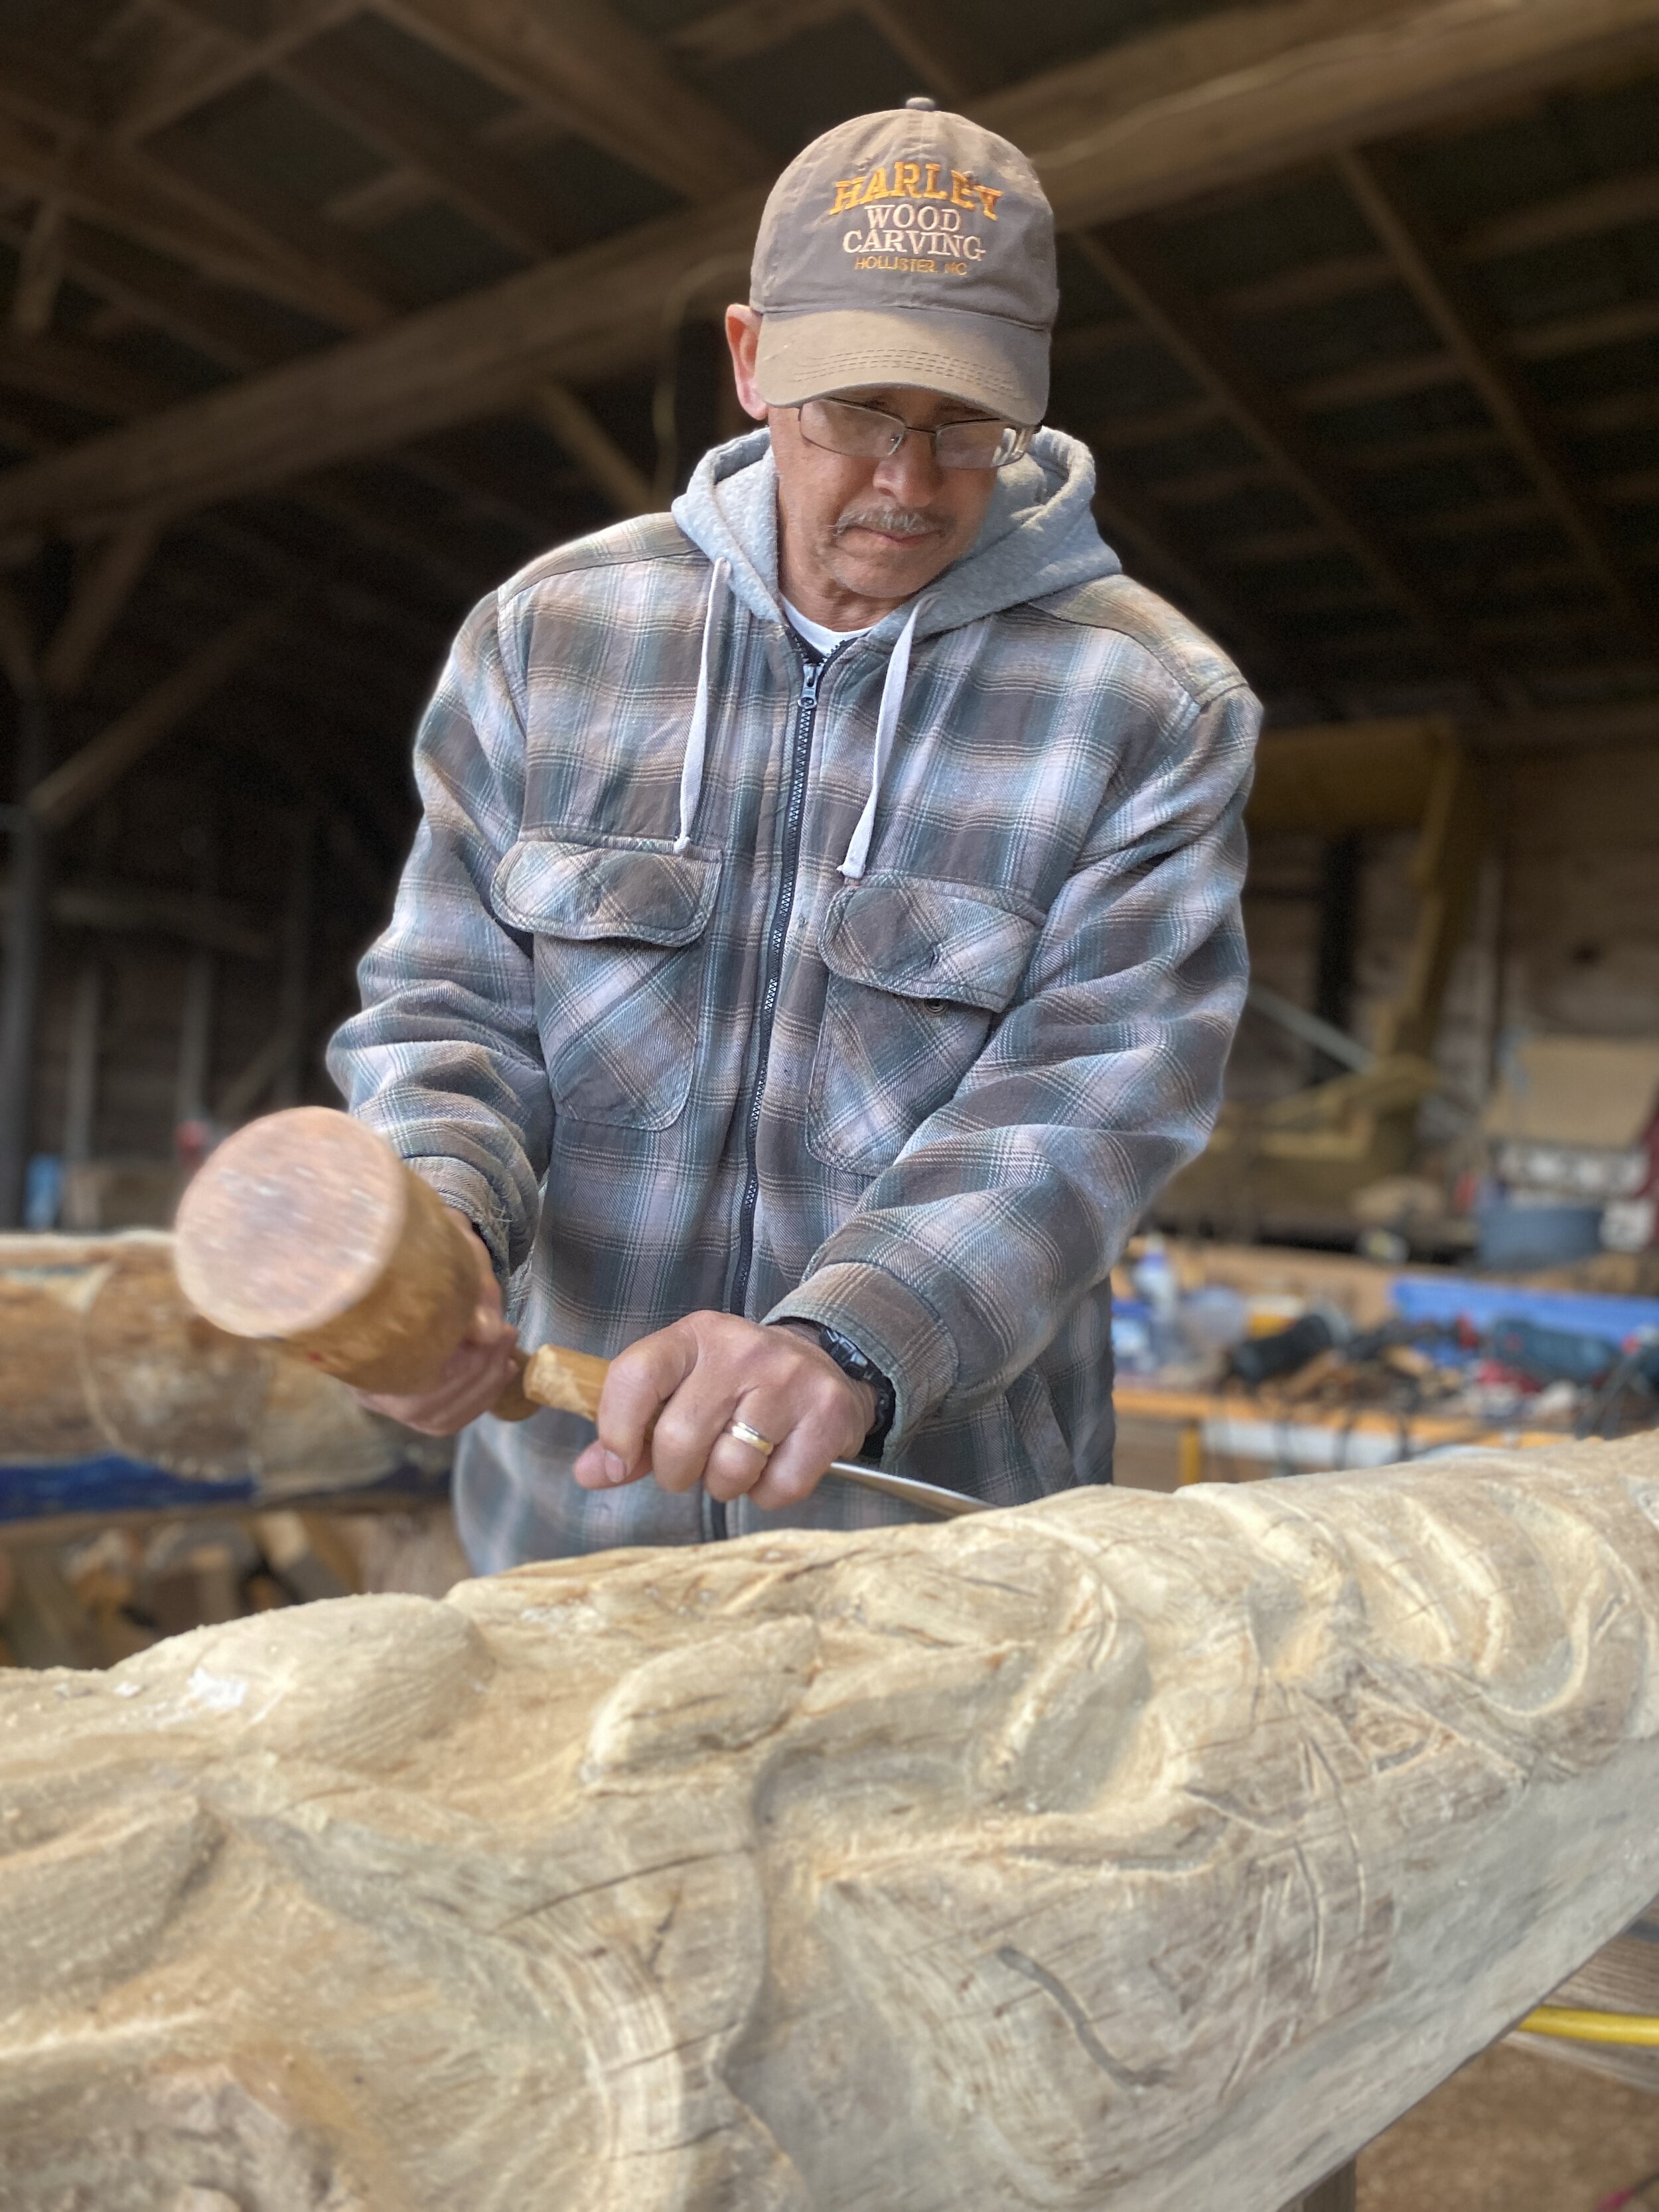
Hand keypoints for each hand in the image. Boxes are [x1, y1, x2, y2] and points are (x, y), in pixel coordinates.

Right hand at [352, 1219, 519, 1434]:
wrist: (401, 1248)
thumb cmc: (424, 1244)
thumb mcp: (452, 1249)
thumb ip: (472, 1286)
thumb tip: (489, 1333)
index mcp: (354, 1334)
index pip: (404, 1371)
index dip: (460, 1362)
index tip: (499, 1329)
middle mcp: (361, 1375)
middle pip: (422, 1403)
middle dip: (478, 1373)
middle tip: (508, 1334)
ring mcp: (380, 1394)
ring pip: (435, 1418)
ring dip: (482, 1390)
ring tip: (507, 1355)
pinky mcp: (401, 1402)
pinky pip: (441, 1420)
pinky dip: (477, 1400)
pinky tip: (499, 1371)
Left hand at [571, 1313, 875, 1511]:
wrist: (824, 1362)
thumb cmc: (736, 1384)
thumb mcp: (680, 1389)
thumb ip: (632, 1431)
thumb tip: (592, 1473)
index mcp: (694, 1336)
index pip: (635, 1376)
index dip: (617, 1431)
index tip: (621, 1462)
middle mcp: (741, 1350)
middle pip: (680, 1439)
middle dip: (678, 1473)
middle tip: (694, 1466)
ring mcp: (789, 1379)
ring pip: (730, 1468)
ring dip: (726, 1485)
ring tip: (737, 1461)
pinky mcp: (828, 1413)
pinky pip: (780, 1486)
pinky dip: (770, 1494)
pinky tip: (775, 1465)